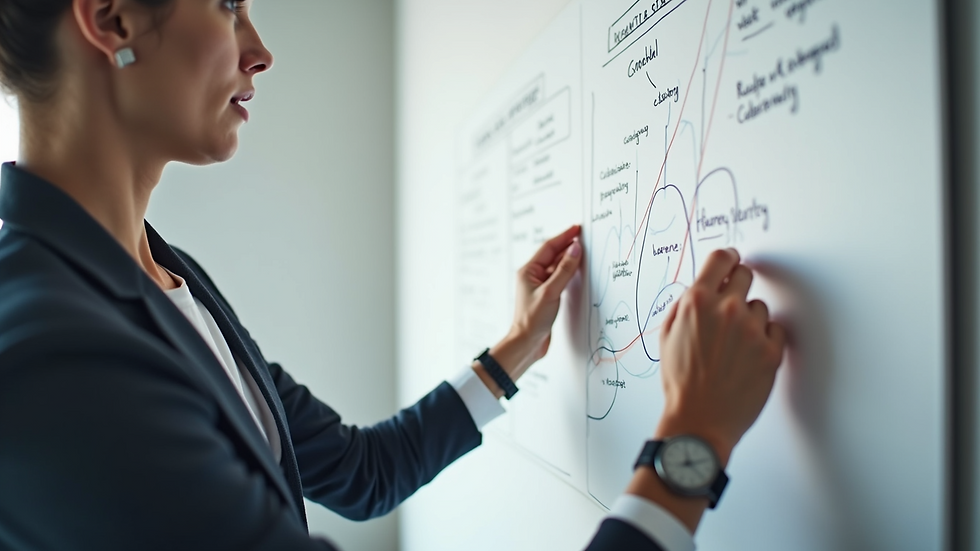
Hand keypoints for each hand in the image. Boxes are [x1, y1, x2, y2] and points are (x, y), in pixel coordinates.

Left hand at [473, 225, 582, 397]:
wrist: (527, 343)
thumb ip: (564, 270)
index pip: (548, 247)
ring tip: (585, 252)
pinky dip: (569, 273)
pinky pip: (559, 279)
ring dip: (569, 260)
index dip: (564, 237)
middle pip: (553, 255)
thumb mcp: (551, 292)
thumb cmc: (533, 319)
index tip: (577, 229)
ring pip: (557, 267)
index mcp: (528, 271)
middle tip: (584, 237)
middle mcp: (532, 276)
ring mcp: (540, 286)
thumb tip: (575, 249)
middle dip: (568, 246)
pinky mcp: (547, 296)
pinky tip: (578, 272)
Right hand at [654, 248, 785, 465]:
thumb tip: (701, 287)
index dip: (727, 258)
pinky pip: (776, 329)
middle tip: (731, 307)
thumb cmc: (680, 382)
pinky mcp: (771, 351)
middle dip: (737, 286)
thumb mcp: (667, 336)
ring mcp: (752, 330)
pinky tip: (748, 355)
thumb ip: (685, 305)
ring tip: (734, 345)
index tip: (731, 261)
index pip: (721, 259)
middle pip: (745, 275)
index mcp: (697, 302)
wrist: (699, 420)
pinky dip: (765, 338)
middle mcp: (726, 310)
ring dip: (749, 319)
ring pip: (759, 307)